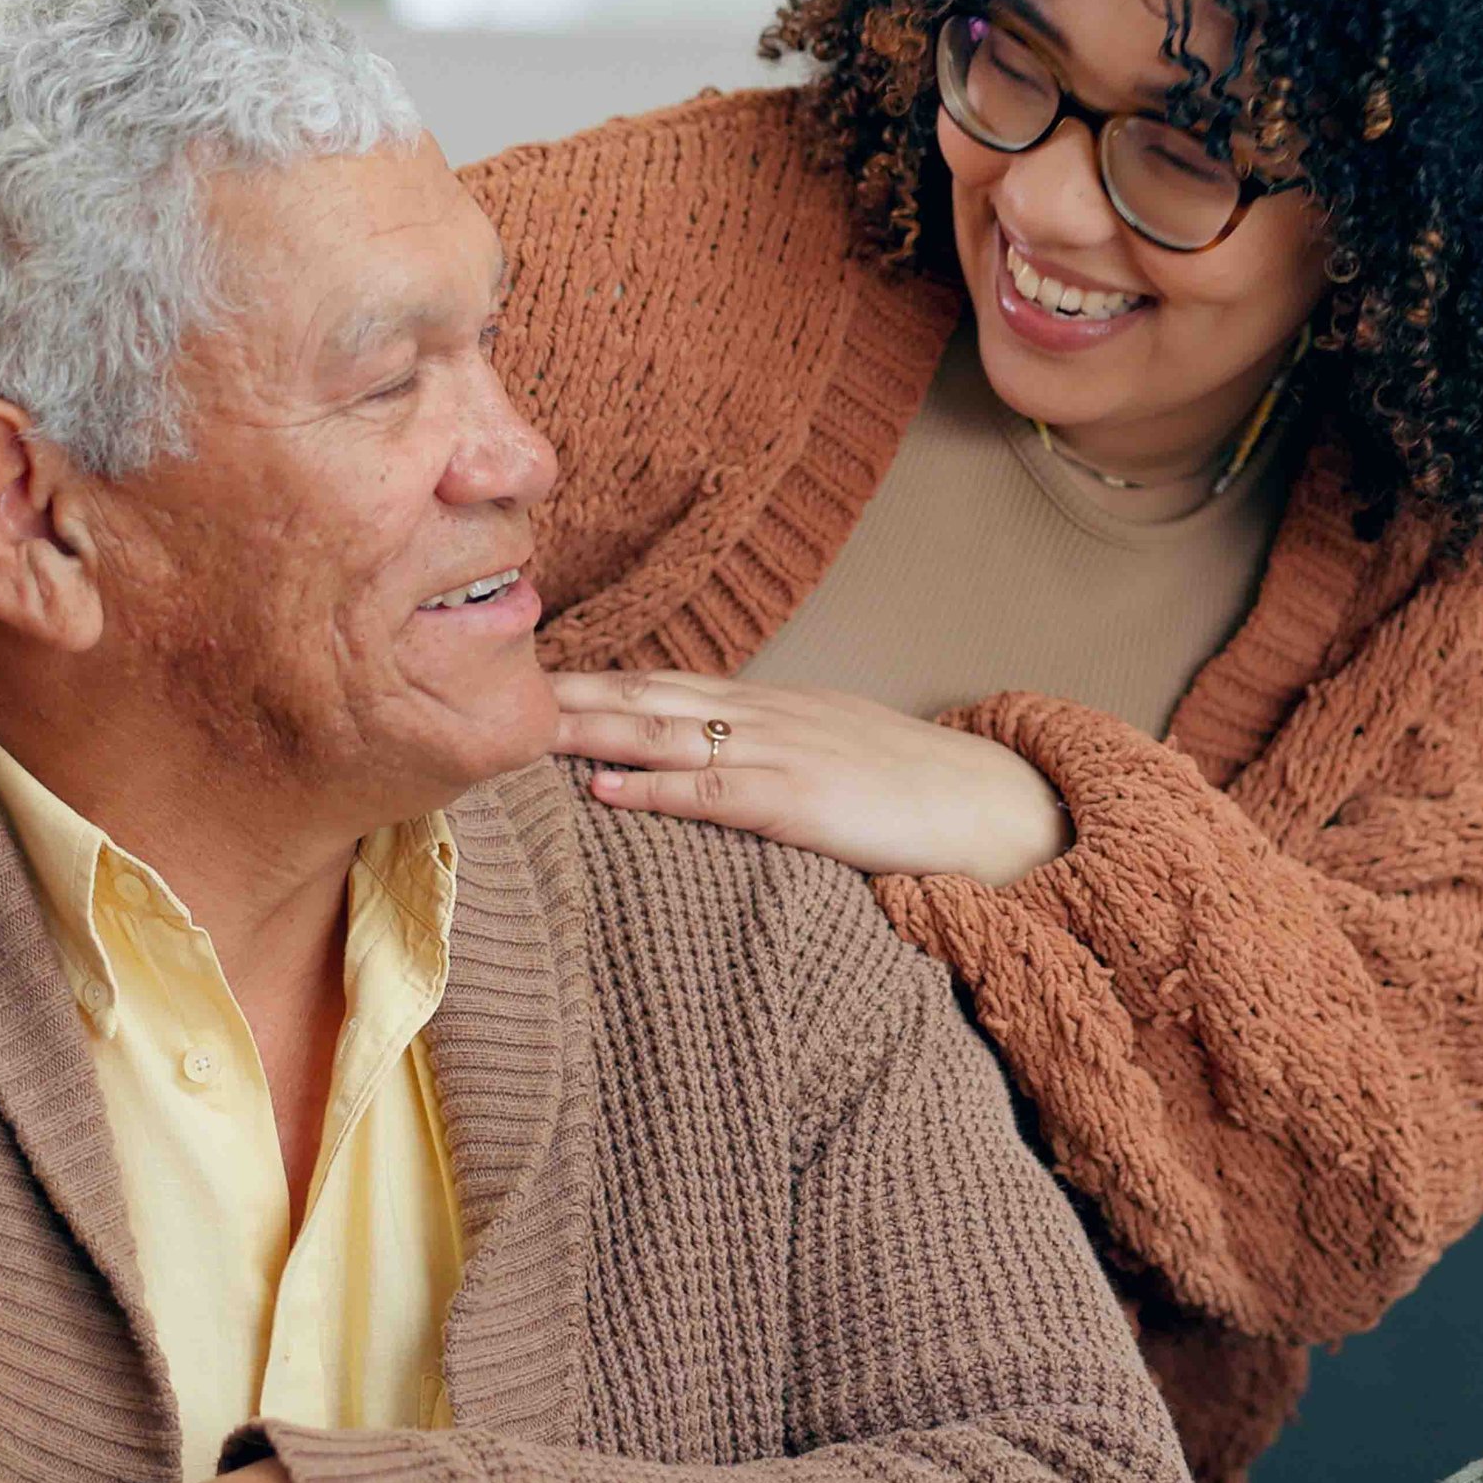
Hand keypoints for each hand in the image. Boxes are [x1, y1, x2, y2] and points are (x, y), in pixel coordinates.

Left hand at [552, 671, 1075, 888]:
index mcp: (774, 705)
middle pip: (648, 694)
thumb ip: (774, 751)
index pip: (667, 682)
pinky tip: (607, 789)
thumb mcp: (837, 752)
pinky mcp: (801, 803)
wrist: (992, 805)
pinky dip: (656, 789)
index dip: (595, 678)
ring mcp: (783, 755)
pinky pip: (715, 793)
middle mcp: (768, 716)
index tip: (528, 677)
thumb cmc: (918, 791)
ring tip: (522, 729)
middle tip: (490, 685)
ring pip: (666, 733)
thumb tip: (713, 764)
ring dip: (590, 730)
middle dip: (568, 692)